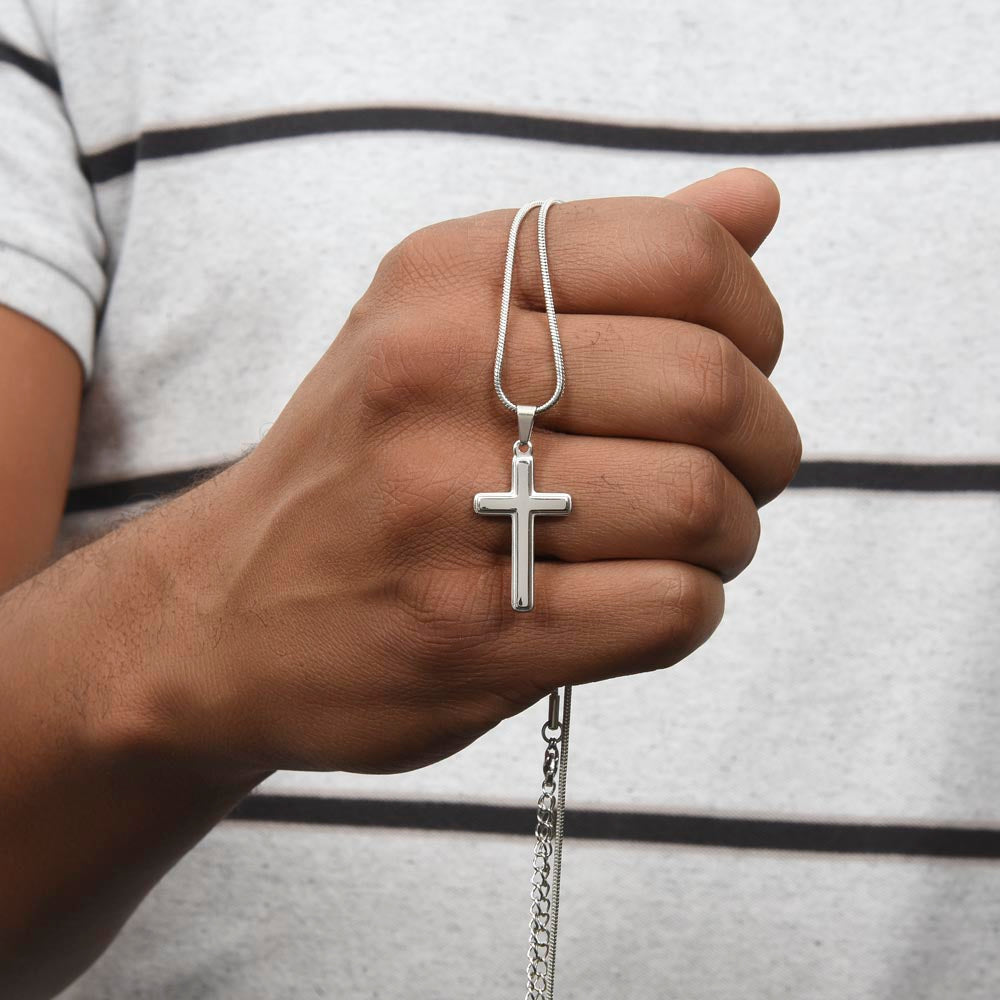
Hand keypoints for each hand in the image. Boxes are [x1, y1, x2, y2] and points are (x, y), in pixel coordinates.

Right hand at [142, 168, 800, 776]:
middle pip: (710, 387)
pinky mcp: (469, 634)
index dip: (754, 324)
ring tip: (678, 544)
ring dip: (728, 534)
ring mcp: (443, 511)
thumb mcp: (448, 324)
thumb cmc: (367, 461)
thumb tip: (757, 200)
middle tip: (731, 475)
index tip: (734, 371)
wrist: (222, 611)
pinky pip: (672, 608)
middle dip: (761, 446)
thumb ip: (607, 263)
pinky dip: (688, 607)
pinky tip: (630, 602)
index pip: (686, 256)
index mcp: (445, 280)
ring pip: (703, 506)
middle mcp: (435, 376)